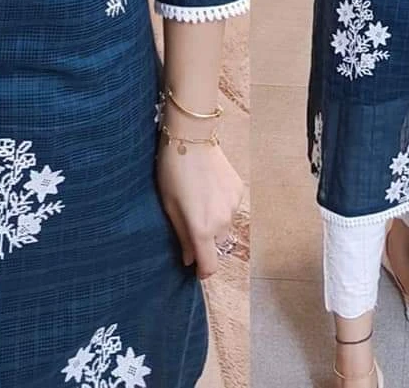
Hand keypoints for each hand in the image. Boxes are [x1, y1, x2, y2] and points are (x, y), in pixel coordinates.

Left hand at [157, 136, 243, 278]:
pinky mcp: (239, 190)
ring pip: (225, 226)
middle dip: (205, 240)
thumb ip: (182, 236)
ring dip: (214, 222)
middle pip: (217, 245)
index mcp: (201, 228)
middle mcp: (222, 221)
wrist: (191, 136)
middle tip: (189, 220)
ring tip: (198, 199)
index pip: (210, 266)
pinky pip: (230, 208)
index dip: (202, 271)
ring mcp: (233, 205)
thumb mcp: (169, 206)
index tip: (195, 267)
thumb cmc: (172, 171)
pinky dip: (221, 206)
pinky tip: (208, 187)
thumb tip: (189, 260)